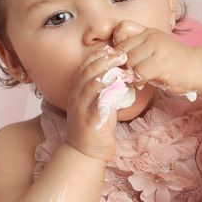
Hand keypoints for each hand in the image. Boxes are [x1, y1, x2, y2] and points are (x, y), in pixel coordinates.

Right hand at [62, 46, 125, 161]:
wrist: (84, 153)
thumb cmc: (94, 129)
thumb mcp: (96, 106)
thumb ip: (102, 91)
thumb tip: (117, 77)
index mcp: (76, 92)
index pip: (84, 68)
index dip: (97, 56)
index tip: (112, 48)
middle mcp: (76, 98)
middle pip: (88, 72)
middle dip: (105, 60)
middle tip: (121, 53)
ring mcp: (81, 109)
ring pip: (93, 84)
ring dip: (109, 72)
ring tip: (125, 67)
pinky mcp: (90, 120)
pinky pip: (100, 102)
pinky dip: (112, 92)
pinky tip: (123, 86)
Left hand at [110, 20, 199, 96]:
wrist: (199, 69)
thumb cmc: (174, 64)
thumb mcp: (155, 51)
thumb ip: (138, 49)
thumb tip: (114, 58)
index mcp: (148, 32)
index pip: (121, 34)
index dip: (119, 51)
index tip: (125, 62)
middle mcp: (152, 36)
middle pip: (124, 50)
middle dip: (124, 65)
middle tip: (131, 74)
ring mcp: (158, 47)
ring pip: (130, 61)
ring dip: (132, 74)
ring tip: (140, 79)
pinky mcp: (163, 62)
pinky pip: (139, 71)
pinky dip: (139, 80)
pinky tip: (144, 83)